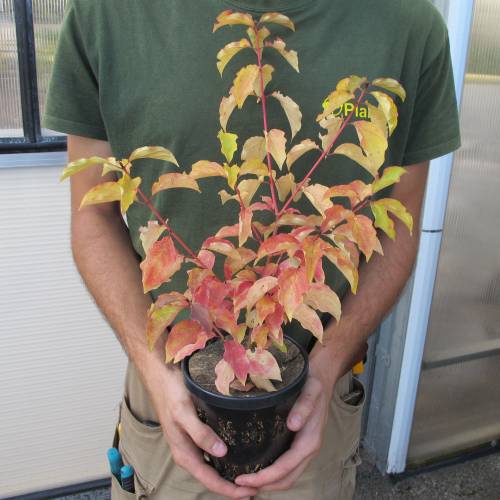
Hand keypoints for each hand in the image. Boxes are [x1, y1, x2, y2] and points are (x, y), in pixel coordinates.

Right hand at [146, 362, 256, 498]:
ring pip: (212, 467)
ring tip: (251, 475)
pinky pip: (211, 453)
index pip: (210, 480)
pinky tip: (237, 454)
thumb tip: (221, 453)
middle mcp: (188, 452)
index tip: (249, 493)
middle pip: (212, 477)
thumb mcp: (185, 413)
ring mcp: (191, 444)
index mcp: (184, 453)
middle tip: (257, 487)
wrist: (161, 378)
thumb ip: (200, 433)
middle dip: (232, 486)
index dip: (229, 490)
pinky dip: (225, 459)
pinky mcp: (195, 434)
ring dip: (230, 474)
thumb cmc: (171, 394)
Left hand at [234, 364, 334, 491]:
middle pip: (286, 479)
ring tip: (245, 482)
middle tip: (238, 485)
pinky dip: (273, 474)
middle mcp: (309, 449)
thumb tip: (293, 425)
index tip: (242, 479)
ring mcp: (305, 448)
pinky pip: (288, 466)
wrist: (323, 378)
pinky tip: (258, 467)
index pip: (285, 468)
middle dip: (263, 485)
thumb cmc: (314, 383)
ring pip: (288, 476)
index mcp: (310, 441)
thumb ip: (304, 406)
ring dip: (268, 483)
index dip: (264, 477)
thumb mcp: (310, 390)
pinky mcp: (300, 444)